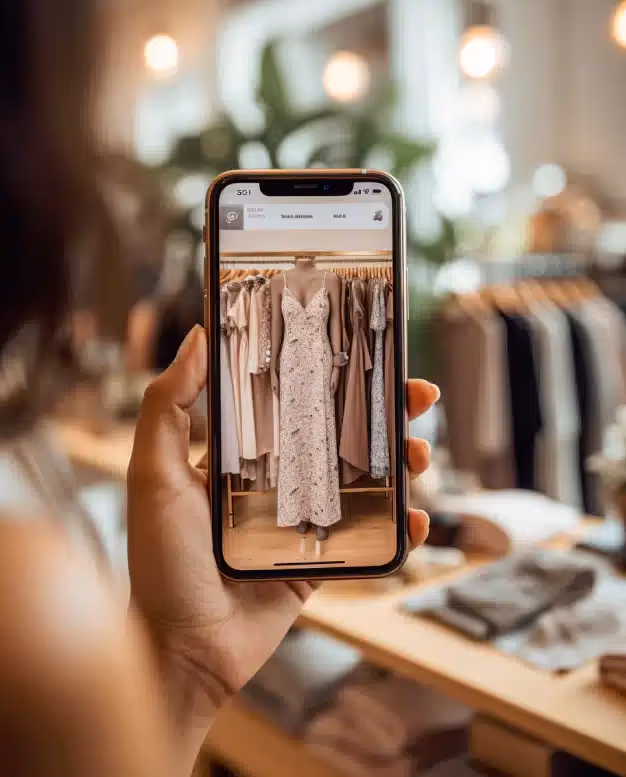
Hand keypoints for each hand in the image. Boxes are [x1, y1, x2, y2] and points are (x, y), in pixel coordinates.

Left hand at [127, 325, 438, 770]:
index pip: (293, 399)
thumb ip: (167, 405)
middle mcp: (276, 480)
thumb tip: (195, 336)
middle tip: (416, 397)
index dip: (330, 374)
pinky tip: (416, 518)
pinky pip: (372, 538)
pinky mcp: (323, 559)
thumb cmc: (161, 562)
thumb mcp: (153, 474)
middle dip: (383, 413)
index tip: (363, 351)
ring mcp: (304, 519)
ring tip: (418, 456)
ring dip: (402, 462)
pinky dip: (401, 527)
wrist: (185, 650)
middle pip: (342, 434)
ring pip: (367, 480)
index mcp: (240, 454)